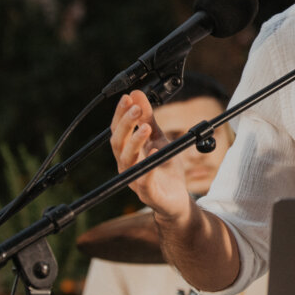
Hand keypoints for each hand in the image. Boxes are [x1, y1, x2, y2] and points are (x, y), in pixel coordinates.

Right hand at [109, 90, 191, 221]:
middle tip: (136, 108)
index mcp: (127, 153)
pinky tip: (154, 152)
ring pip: (128, 160)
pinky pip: (145, 180)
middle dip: (126, 124)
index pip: (117, 130)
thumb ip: (149, 118)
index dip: (120, 114)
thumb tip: (137, 94)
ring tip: (146, 127)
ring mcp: (136, 180)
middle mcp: (126, 166)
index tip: (127, 97)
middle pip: (118, 143)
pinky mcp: (149, 193)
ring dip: (135, 142)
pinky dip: (148, 166)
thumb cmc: (164, 169)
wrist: (177, 200)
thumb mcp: (159, 139)